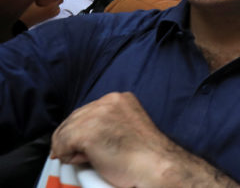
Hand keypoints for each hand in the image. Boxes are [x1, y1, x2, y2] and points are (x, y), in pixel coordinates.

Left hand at [50, 93, 237, 186]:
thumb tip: (83, 133)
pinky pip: (60, 145)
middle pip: (72, 120)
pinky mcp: (87, 132)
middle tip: (92, 156)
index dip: (83, 131)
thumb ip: (109, 122)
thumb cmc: (144, 154)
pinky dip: (67, 157)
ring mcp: (96, 115)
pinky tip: (89, 160)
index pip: (86, 112)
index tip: (91, 146)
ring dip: (72, 149)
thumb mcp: (127, 126)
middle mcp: (107, 101)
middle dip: (74, 140)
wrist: (154, 165)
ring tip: (95, 158)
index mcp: (120, 98)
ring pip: (64, 132)